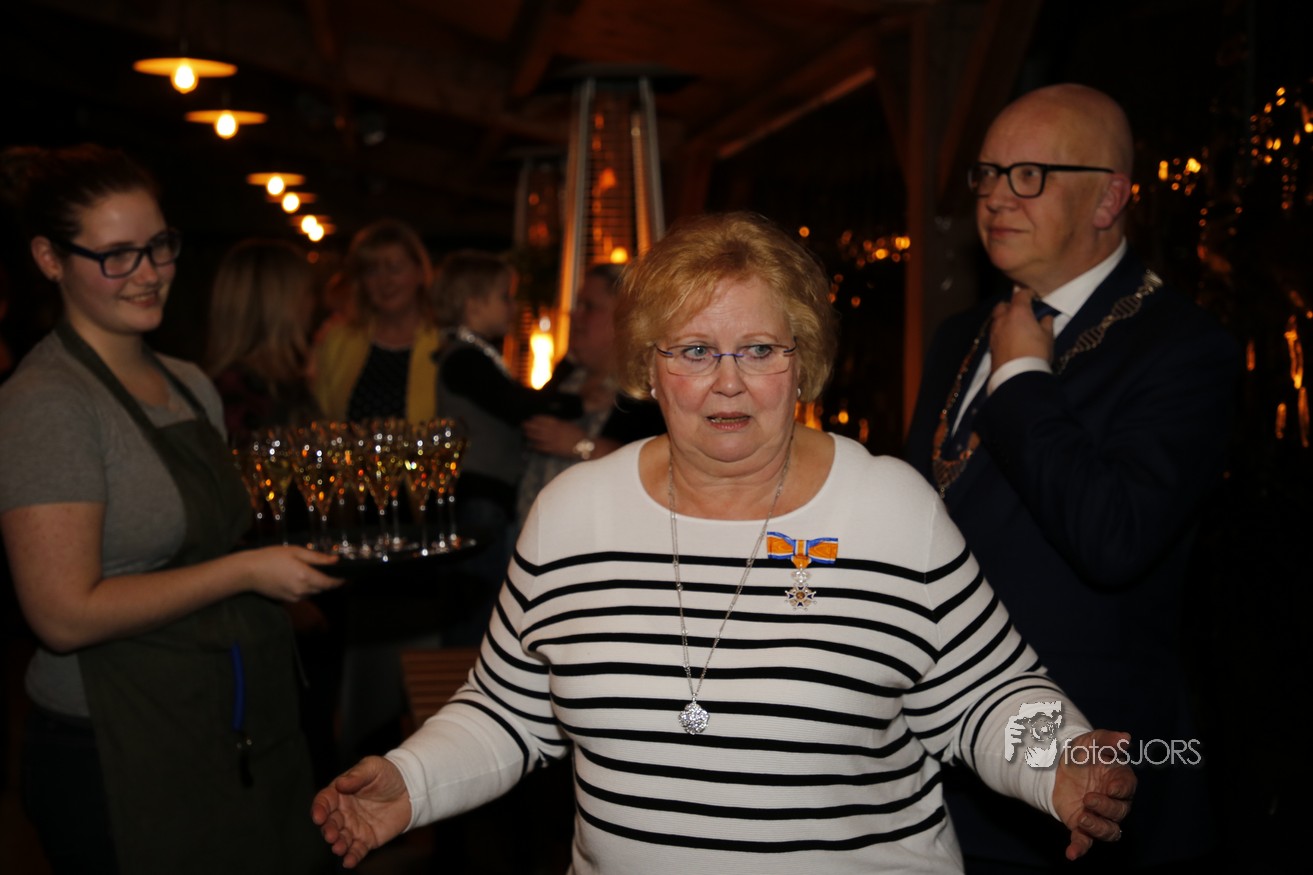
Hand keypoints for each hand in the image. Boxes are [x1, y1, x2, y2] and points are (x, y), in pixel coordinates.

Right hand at [233, 545, 340, 601]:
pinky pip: (302, 595)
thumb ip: (317, 558)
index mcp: (305, 576)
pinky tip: (297, 577)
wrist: (249, 571)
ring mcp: (294, 597)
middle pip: (322, 588)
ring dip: (316, 585)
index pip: (330, 583)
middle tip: (328, 570)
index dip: (340, 580)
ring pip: (313, 592)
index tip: (346, 576)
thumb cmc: (271, 557)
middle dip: (328, 581)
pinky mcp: (287, 600)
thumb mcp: (296, 551)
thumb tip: (335, 560)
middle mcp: (302, 590)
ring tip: (311, 572)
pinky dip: (305, 588)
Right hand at [311, 756, 411, 868]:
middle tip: (330, 835)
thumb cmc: (388, 774)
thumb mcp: (373, 767)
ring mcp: (354, 827)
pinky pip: (357, 850)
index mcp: (339, 793)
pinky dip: (352, 857)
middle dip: (328, 830)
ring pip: (341, 838)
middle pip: (330, 823)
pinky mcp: (366, 839)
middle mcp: (343, 812)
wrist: (410, 789)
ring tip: (339, 848)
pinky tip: (349, 861)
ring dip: (338, 845)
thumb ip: (357, 775)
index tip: (318, 816)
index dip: (319, 808)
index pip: (324, 801)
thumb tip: (340, 783)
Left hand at [524, 415, 584, 456]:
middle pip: (538, 427)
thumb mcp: (569, 425)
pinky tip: (530, 445)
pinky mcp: (553, 449)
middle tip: (523, 424)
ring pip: (538, 437)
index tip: (532, 417)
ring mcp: (552, 441)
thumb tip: (552, 422)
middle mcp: (553, 431)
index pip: (544, 420)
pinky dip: (535, 446)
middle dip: (530, 425)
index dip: (537, 418)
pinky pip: (541, 447)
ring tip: (525, 432)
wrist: (584, 445)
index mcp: (558, 424)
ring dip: (530, 434)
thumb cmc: (578, 434)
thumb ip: (559, 423)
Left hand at [989, 286, 1053, 370]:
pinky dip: (1001, 331)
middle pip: (1004, 305)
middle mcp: (1003, 319)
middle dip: (1011, 305)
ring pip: (997, 318)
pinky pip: (995, 332)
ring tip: (1015, 325)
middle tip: (1022, 311)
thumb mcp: (1048, 337)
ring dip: (1005, 318)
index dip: (1027, 293)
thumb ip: (1046, 324)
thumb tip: (1046, 318)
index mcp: (1018, 312)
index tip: (1033, 296)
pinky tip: (1009, 338)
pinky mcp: (990, 345)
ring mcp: (994, 332)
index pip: (1020, 295)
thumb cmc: (1036, 352)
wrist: (1017, 375)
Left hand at [1051, 729, 1136, 860]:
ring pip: (1108, 831)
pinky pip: (1085, 842)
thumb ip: (1107, 739)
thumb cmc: (1082, 753)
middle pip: (1119, 812)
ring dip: (1097, 828)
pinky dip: (1079, 849)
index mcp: (1120, 780)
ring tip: (1081, 818)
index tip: (1111, 787)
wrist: (1057, 765)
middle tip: (1088, 798)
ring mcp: (1098, 815)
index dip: (1121, 790)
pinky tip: (1071, 854)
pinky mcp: (1081, 825)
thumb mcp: (1090, 741)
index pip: (1128, 789)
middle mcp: (1113, 801)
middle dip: (1105, 807)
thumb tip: (1126, 738)